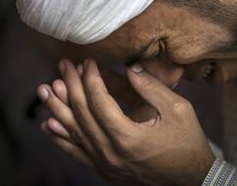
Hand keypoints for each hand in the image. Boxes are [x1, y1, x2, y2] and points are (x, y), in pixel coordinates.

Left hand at [37, 59, 214, 184]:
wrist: (192, 179)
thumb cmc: (188, 143)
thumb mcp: (178, 109)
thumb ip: (151, 87)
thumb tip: (130, 67)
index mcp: (128, 136)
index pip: (99, 101)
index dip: (90, 78)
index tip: (87, 62)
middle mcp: (111, 153)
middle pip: (82, 114)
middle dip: (70, 86)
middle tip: (63, 66)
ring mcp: (106, 165)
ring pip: (73, 133)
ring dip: (57, 109)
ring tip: (44, 90)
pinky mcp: (105, 171)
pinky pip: (77, 154)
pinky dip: (60, 139)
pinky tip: (47, 126)